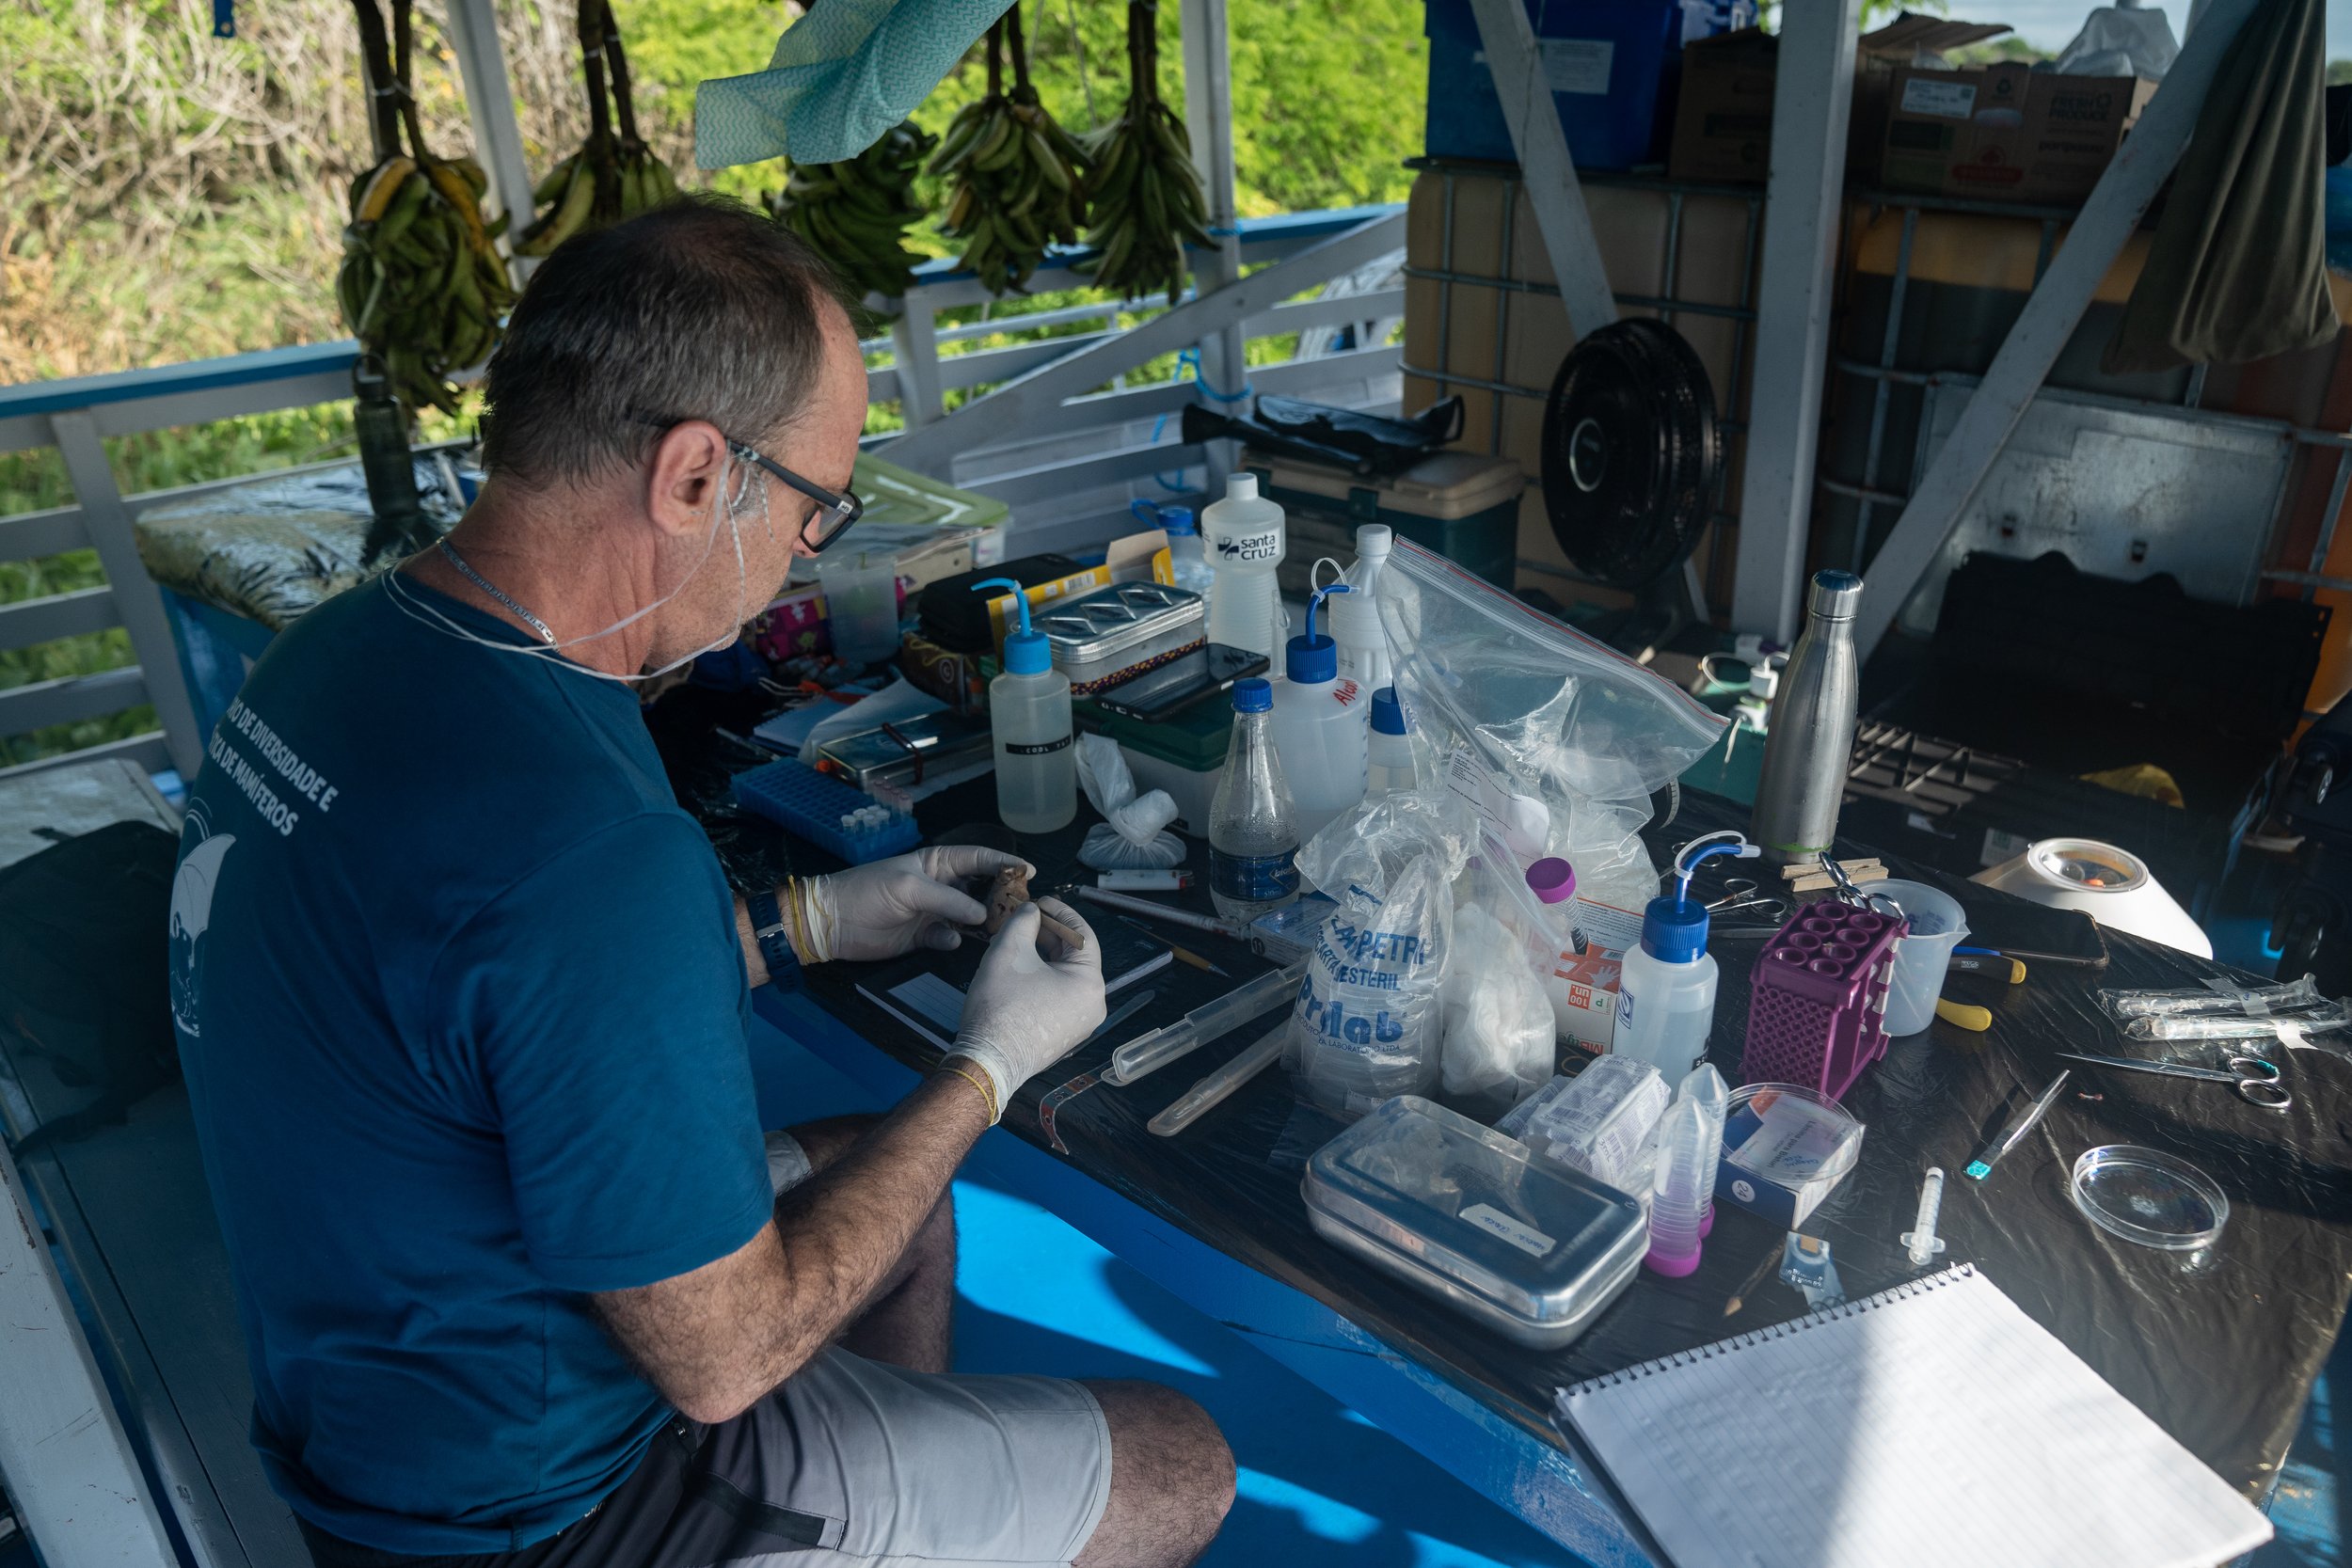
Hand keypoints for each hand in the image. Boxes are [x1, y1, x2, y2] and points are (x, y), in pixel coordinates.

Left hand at [793, 847, 1029, 963]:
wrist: (833, 924)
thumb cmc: (867, 892)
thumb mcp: (909, 888)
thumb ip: (948, 901)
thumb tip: (982, 914)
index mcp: (936, 863)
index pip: (978, 858)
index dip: (1003, 862)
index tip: (1028, 870)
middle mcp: (940, 886)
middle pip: (980, 889)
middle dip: (1000, 896)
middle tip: (1022, 907)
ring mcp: (934, 913)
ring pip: (970, 917)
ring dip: (984, 923)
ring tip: (1001, 930)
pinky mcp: (925, 938)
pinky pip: (952, 939)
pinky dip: (957, 942)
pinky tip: (956, 943)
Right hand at [950, 897, 1106, 1109]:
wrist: (987, 1061)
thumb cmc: (1001, 1007)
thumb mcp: (1009, 951)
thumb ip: (1024, 921)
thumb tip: (1031, 912)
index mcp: (1090, 984)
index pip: (1083, 935)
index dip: (1059, 913)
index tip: (1039, 902)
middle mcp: (1093, 1005)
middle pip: (1074, 957)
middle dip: (1048, 935)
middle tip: (1024, 919)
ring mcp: (1080, 1023)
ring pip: (1064, 977)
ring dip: (1043, 956)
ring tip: (1017, 941)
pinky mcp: (1063, 1035)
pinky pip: (1057, 996)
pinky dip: (1042, 979)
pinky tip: (1019, 969)